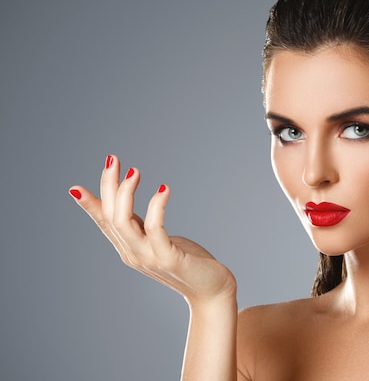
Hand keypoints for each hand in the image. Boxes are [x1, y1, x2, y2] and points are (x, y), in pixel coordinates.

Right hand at [68, 155, 235, 305]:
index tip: (75, 187)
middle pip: (110, 217)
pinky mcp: (169, 258)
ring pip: (123, 222)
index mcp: (129, 249)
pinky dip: (156, 206)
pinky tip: (164, 189)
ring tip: (135, 171)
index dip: (90, 204)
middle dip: (109, 186)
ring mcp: (149, 257)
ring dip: (126, 193)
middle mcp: (134, 254)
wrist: (211, 291)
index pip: (104, 223)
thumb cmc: (187, 262)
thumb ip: (142, 224)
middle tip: (113, 159)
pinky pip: (155, 229)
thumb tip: (128, 204)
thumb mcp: (159, 239)